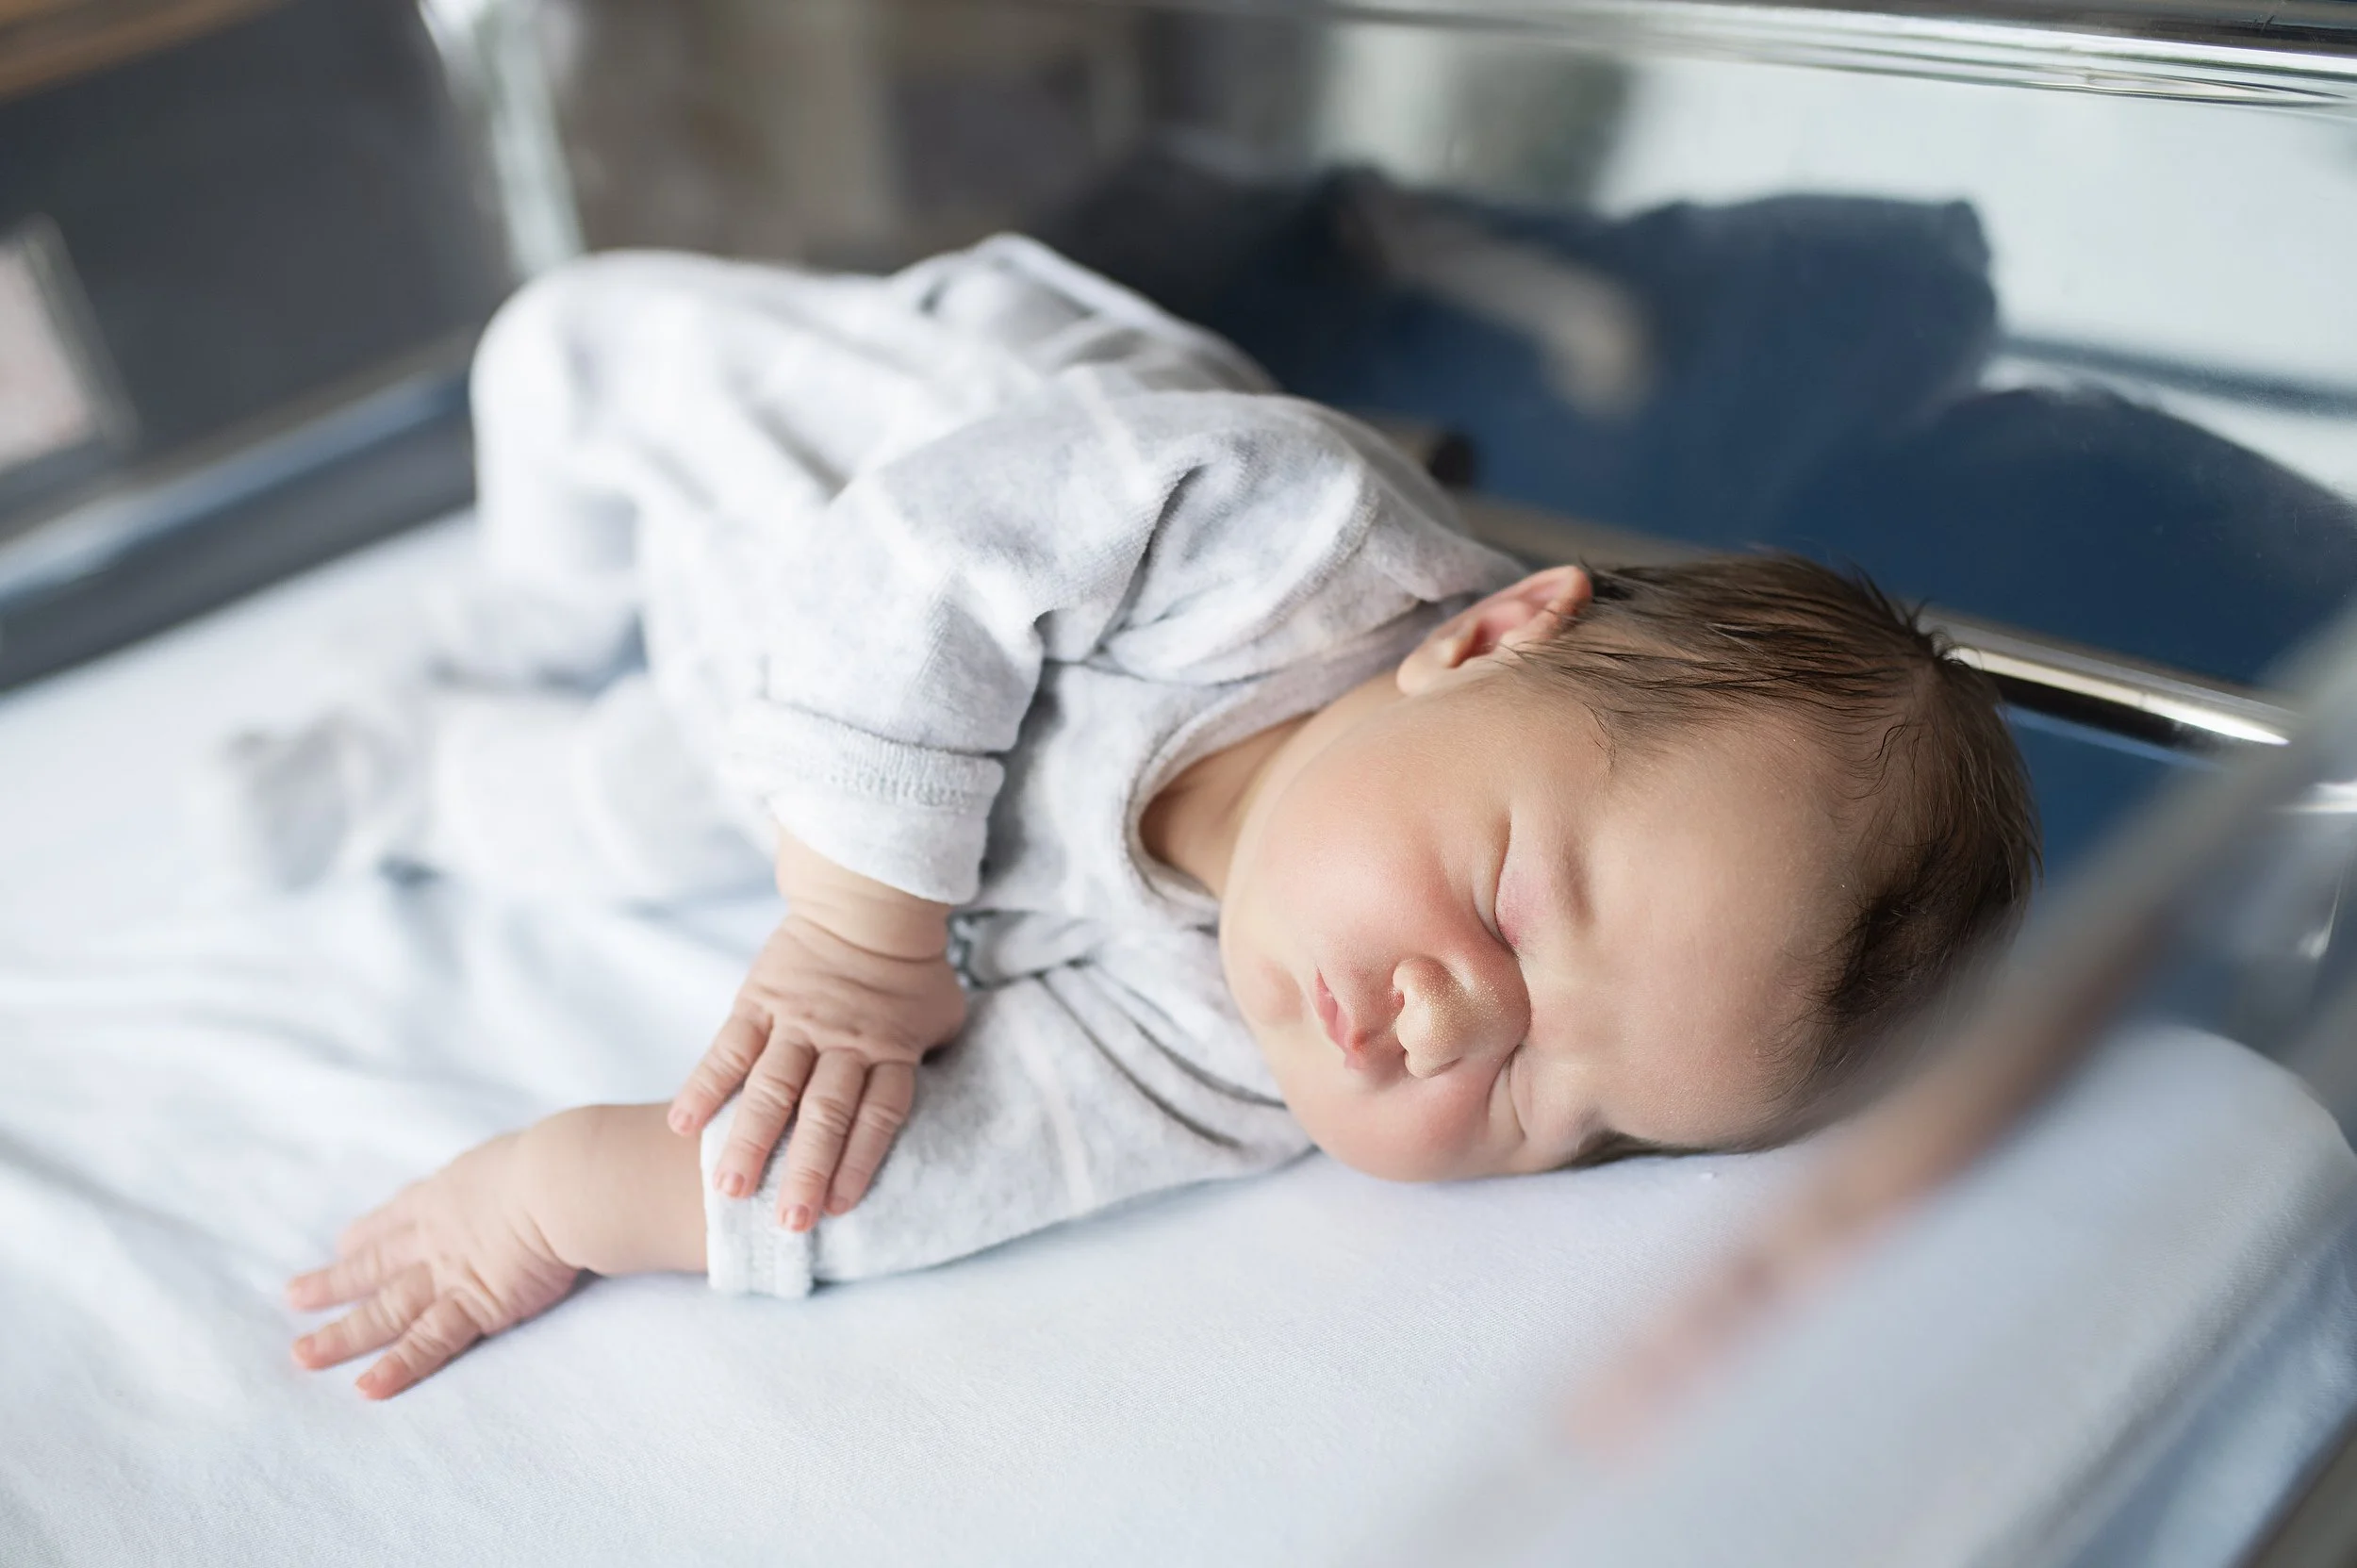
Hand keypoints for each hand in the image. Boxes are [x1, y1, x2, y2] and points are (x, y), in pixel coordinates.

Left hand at [287, 1132, 580, 1399]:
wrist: (559, 1182)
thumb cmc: (555, 1159)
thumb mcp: (519, 1155)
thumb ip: (514, 1174)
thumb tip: (533, 1175)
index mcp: (449, 1194)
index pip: (398, 1216)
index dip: (369, 1232)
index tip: (344, 1243)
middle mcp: (437, 1236)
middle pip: (375, 1264)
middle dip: (335, 1282)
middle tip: (295, 1296)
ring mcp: (448, 1274)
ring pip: (386, 1310)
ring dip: (343, 1334)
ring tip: (304, 1355)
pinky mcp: (474, 1306)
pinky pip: (429, 1342)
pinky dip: (398, 1366)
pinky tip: (368, 1388)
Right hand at [669, 912, 966, 1229]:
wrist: (866, 902)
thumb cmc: (910, 971)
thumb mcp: (942, 1015)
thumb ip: (934, 1064)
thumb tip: (947, 1111)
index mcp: (891, 1049)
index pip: (878, 1113)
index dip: (859, 1161)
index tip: (837, 1208)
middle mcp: (844, 1041)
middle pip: (825, 1111)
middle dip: (805, 1168)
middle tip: (786, 1222)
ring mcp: (798, 1022)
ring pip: (772, 1086)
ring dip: (749, 1139)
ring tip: (727, 1188)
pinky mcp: (760, 1002)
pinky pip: (730, 1047)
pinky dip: (704, 1085)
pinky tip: (683, 1125)